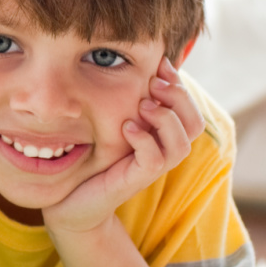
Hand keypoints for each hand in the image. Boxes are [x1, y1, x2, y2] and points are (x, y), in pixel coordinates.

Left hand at [42, 59, 204, 236]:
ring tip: (143, 103)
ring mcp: (150, 169)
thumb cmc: (91, 160)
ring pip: (181, 144)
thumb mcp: (109, 124)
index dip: (181, 86)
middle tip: (156, 81)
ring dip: (165, 118)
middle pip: (194, 125)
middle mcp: (161, 153)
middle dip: (180, 98)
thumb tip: (133, 65)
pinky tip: (127, 126)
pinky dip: (144, 140)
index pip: (189, 111)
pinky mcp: (134, 181)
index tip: (162, 64)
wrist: (70, 202)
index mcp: (160, 138)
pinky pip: (154, 160)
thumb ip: (126, 102)